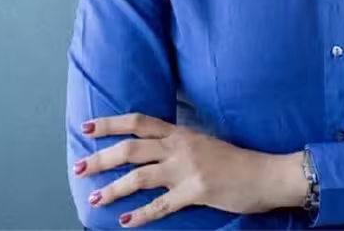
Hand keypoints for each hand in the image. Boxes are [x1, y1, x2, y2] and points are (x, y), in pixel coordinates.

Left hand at [72, 113, 304, 227]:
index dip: (110, 123)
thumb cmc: (235, 161)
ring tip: (95, 199)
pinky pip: (162, 205)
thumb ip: (177, 144)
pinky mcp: (196, 191)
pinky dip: (141, 215)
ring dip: (113, 189)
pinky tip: (125, 222)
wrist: (265, 173)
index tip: (87, 127)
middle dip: (101, 158)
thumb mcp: (203, 143)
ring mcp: (187, 169)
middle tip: (79, 167)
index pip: (138, 122)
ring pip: (139, 176)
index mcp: (181, 133)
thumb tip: (153, 149)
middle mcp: (180, 147)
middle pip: (131, 148)